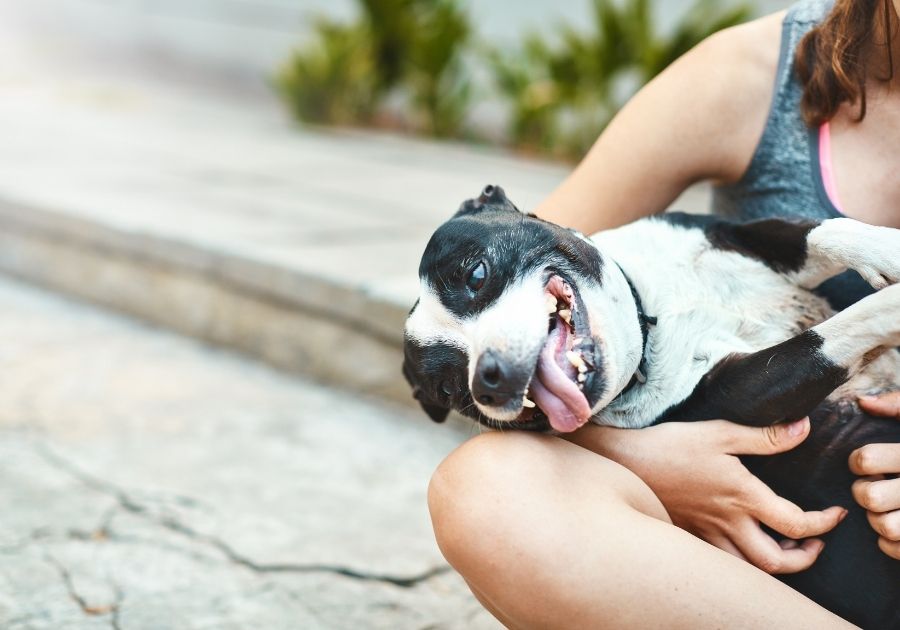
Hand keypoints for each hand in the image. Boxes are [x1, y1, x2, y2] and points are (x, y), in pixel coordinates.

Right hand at [569, 418, 846, 573]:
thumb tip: (803, 429)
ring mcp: (705, 533)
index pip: (796, 523)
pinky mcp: (687, 534)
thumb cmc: (669, 446)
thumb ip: (764, 436)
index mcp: (742, 496)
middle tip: (809, 543)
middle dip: (802, 559)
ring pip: (747, 568)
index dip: (823, 524)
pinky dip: (738, 560)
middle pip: (776, 562)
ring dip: (771, 563)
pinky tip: (736, 542)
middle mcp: (727, 522)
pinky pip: (719, 561)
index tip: (834, 515)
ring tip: (778, 545)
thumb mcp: (719, 432)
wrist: (623, 462)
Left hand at [853, 393, 899, 559]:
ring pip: (885, 527)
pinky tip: (896, 526)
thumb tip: (863, 402)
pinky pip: (898, 550)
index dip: (859, 461)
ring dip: (876, 519)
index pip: (867, 460)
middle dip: (862, 491)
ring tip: (885, 508)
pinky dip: (889, 544)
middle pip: (870, 496)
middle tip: (872, 485)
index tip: (866, 462)